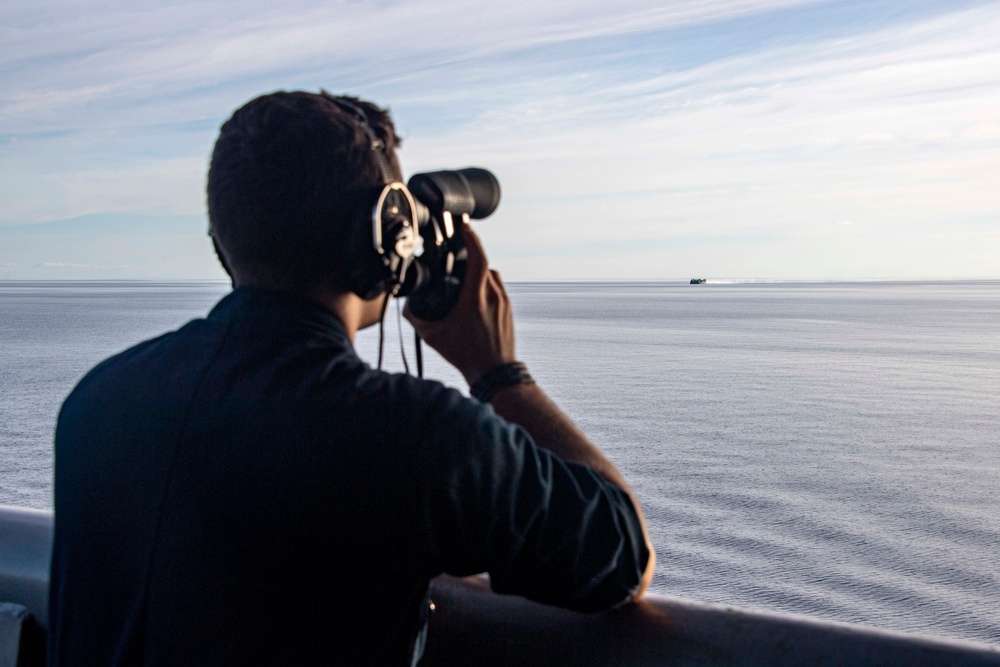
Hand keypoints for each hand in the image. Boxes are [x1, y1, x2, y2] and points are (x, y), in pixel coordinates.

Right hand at [404, 223, 515, 384]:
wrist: (494, 372)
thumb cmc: (466, 355)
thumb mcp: (433, 336)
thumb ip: (416, 318)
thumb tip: (406, 306)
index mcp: (474, 297)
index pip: (477, 256)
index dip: (470, 237)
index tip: (462, 225)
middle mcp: (492, 295)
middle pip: (482, 263)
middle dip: (469, 255)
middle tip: (456, 252)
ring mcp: (503, 301)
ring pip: (490, 275)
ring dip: (477, 271)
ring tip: (463, 277)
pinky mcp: (508, 309)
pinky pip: (496, 287)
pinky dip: (485, 285)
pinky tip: (474, 296)